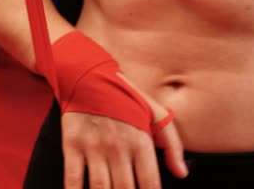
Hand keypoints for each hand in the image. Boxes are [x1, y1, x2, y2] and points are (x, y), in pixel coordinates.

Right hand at [60, 77, 187, 188]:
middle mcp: (118, 146)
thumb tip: (181, 173)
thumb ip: (172, 144)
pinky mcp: (72, 145)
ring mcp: (94, 147)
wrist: (88, 75)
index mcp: (141, 140)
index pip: (150, 183)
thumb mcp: (155, 113)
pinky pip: (73, 179)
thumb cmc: (125, 97)